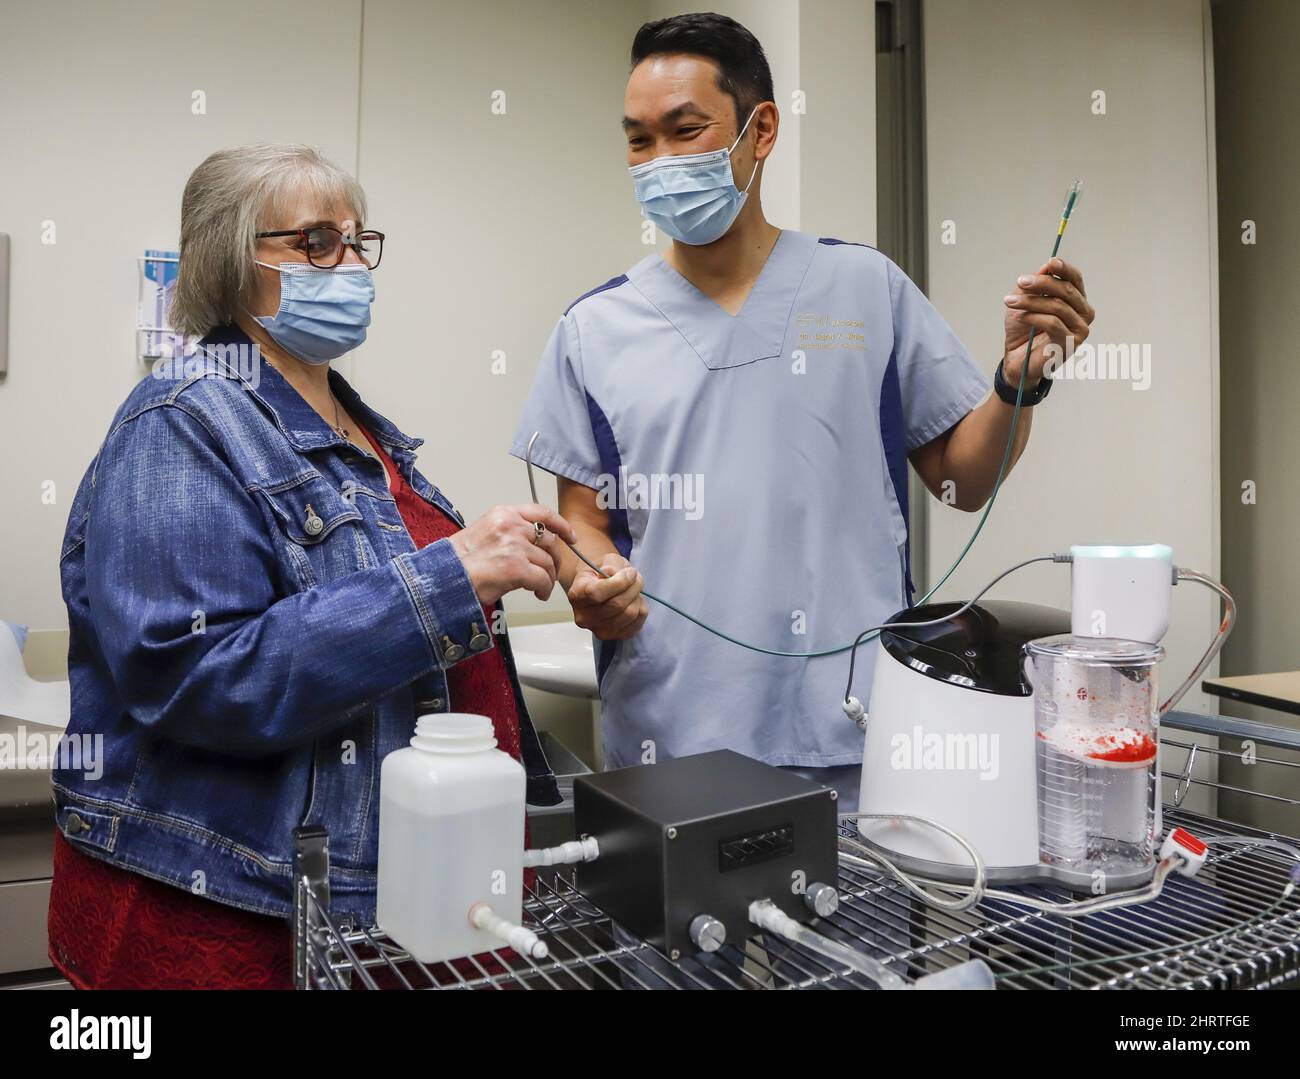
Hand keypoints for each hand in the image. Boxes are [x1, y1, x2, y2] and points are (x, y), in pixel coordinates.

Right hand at [450, 504, 575, 604]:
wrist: (444, 578)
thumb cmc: (459, 561)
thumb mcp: (484, 532)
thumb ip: (510, 532)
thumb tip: (533, 545)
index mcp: (503, 514)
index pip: (541, 512)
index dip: (561, 525)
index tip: (570, 536)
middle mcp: (511, 526)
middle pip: (549, 540)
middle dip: (555, 559)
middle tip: (551, 572)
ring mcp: (515, 546)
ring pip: (548, 562)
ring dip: (548, 578)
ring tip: (540, 588)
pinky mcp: (517, 568)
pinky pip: (543, 579)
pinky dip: (544, 589)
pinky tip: (538, 594)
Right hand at [568, 553, 647, 640]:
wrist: (598, 589)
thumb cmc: (601, 574)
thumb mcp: (604, 561)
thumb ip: (610, 565)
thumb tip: (613, 573)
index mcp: (577, 595)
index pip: (596, 593)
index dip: (619, 582)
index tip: (630, 572)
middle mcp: (584, 617)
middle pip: (616, 605)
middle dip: (633, 587)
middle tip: (636, 577)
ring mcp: (599, 630)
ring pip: (629, 614)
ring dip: (638, 597)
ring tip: (634, 588)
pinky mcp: (615, 637)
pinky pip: (637, 624)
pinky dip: (641, 609)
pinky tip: (634, 601)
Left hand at [1002, 257, 1094, 387]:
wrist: (1017, 358)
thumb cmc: (1023, 329)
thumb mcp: (1025, 301)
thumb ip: (1036, 285)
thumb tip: (1047, 267)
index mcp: (1076, 300)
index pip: (1075, 279)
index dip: (1064, 269)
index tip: (1050, 262)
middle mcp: (1083, 313)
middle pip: (1066, 290)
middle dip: (1041, 284)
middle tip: (1020, 282)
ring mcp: (1080, 329)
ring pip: (1058, 306)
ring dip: (1031, 301)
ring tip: (1010, 302)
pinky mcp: (1071, 343)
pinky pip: (1053, 323)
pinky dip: (1034, 317)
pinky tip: (1020, 317)